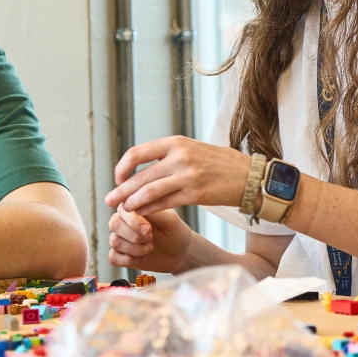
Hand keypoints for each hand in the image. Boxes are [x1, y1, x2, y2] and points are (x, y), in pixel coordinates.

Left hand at [104, 136, 249, 215]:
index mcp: (175, 142)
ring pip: (149, 192)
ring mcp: (187, 176)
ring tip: (123, 210)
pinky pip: (166, 204)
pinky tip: (142, 214)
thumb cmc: (219, 162)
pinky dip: (150, 210)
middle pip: (140, 176)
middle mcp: (180, 157)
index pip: (137, 153)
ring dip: (133, 203)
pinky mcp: (195, 194)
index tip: (118, 178)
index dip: (122, 167)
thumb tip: (141, 167)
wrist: (248, 175)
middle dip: (121, 190)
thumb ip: (168, 155)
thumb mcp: (192, 148)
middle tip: (109, 200)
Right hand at [107, 206, 192, 271]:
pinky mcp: (122, 255)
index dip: (133, 221)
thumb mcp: (171, 220)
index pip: (122, 209)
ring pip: (114, 241)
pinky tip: (142, 258)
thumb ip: (154, 212)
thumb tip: (138, 207)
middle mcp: (125, 221)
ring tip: (150, 248)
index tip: (149, 229)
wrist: (181, 254)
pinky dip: (127, 260)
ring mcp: (122, 238)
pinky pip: (113, 257)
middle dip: (133, 235)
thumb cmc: (176, 232)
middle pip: (114, 224)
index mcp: (136, 208)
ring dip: (134, 248)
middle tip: (150, 238)